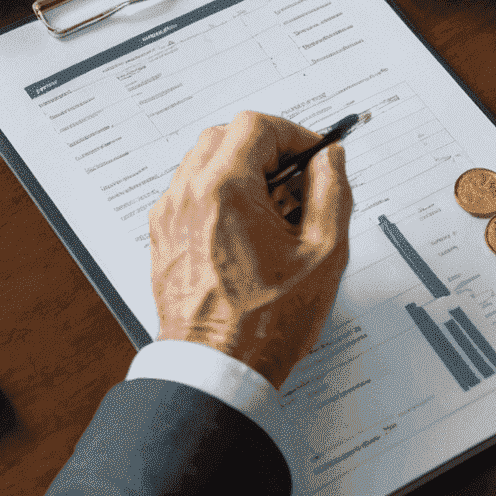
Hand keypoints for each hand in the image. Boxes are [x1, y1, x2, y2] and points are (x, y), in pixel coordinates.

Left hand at [148, 110, 351, 388]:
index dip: (293, 134)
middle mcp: (188, 195)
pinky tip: (247, 230)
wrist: (217, 370)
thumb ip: (332, 192)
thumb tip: (329, 160)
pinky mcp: (163, 236)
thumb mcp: (323, 252)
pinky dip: (219, 194)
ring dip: (241, 170)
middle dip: (266, 148)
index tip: (313, 156)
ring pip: (204, 162)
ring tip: (274, 211)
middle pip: (225, 135)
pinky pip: (190, 192)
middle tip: (296, 180)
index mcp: (225, 189)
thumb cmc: (265, 322)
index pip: (256, 125)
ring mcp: (170, 215)